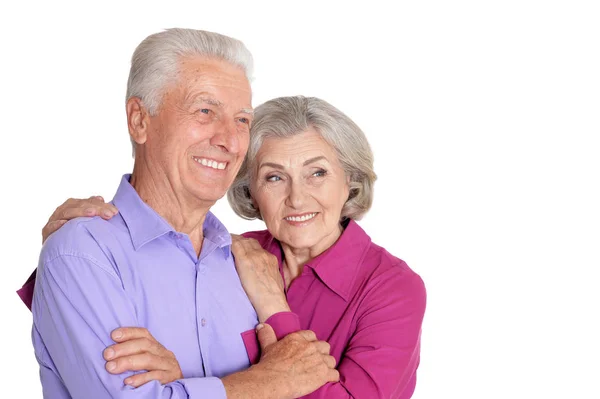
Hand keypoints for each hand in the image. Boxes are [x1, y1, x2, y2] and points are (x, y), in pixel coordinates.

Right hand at [42, 196, 117, 242]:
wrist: (59, 253)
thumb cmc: (77, 235)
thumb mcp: (86, 223)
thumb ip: (94, 211)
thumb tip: (100, 198)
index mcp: (74, 206)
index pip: (89, 202)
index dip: (102, 206)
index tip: (115, 212)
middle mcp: (64, 211)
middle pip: (79, 206)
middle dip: (95, 208)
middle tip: (109, 214)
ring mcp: (54, 220)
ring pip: (66, 213)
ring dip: (79, 212)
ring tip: (92, 213)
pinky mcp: (47, 232)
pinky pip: (50, 227)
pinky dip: (56, 224)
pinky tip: (63, 224)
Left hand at [103, 327, 182, 387]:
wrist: (179, 391)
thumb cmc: (156, 375)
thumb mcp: (148, 362)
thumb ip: (135, 355)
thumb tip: (110, 353)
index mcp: (157, 347)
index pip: (144, 334)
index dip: (129, 332)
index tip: (113, 335)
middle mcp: (164, 353)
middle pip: (144, 345)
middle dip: (123, 348)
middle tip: (107, 355)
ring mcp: (169, 366)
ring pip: (148, 359)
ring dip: (128, 362)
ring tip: (111, 367)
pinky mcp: (171, 379)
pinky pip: (156, 377)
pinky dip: (141, 378)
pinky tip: (128, 381)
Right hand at [224, 324, 338, 398]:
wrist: (273, 380)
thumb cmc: (269, 364)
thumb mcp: (267, 346)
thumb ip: (266, 334)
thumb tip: (261, 326)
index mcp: (298, 338)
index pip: (312, 335)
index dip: (311, 342)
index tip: (308, 349)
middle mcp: (311, 347)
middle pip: (324, 346)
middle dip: (321, 353)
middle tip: (315, 361)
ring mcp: (318, 360)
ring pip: (331, 360)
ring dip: (327, 365)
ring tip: (321, 371)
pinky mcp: (323, 374)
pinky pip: (334, 374)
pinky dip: (331, 377)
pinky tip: (327, 380)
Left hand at [231, 235, 289, 321]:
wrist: (272, 301)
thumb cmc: (272, 298)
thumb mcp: (274, 282)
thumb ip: (266, 275)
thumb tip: (259, 277)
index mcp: (271, 260)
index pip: (257, 247)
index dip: (248, 246)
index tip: (240, 248)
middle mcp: (263, 254)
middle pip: (249, 242)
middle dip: (240, 241)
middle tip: (229, 244)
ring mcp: (254, 256)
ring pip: (242, 241)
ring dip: (233, 241)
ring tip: (223, 242)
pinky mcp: (245, 259)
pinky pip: (235, 245)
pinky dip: (228, 242)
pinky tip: (220, 242)